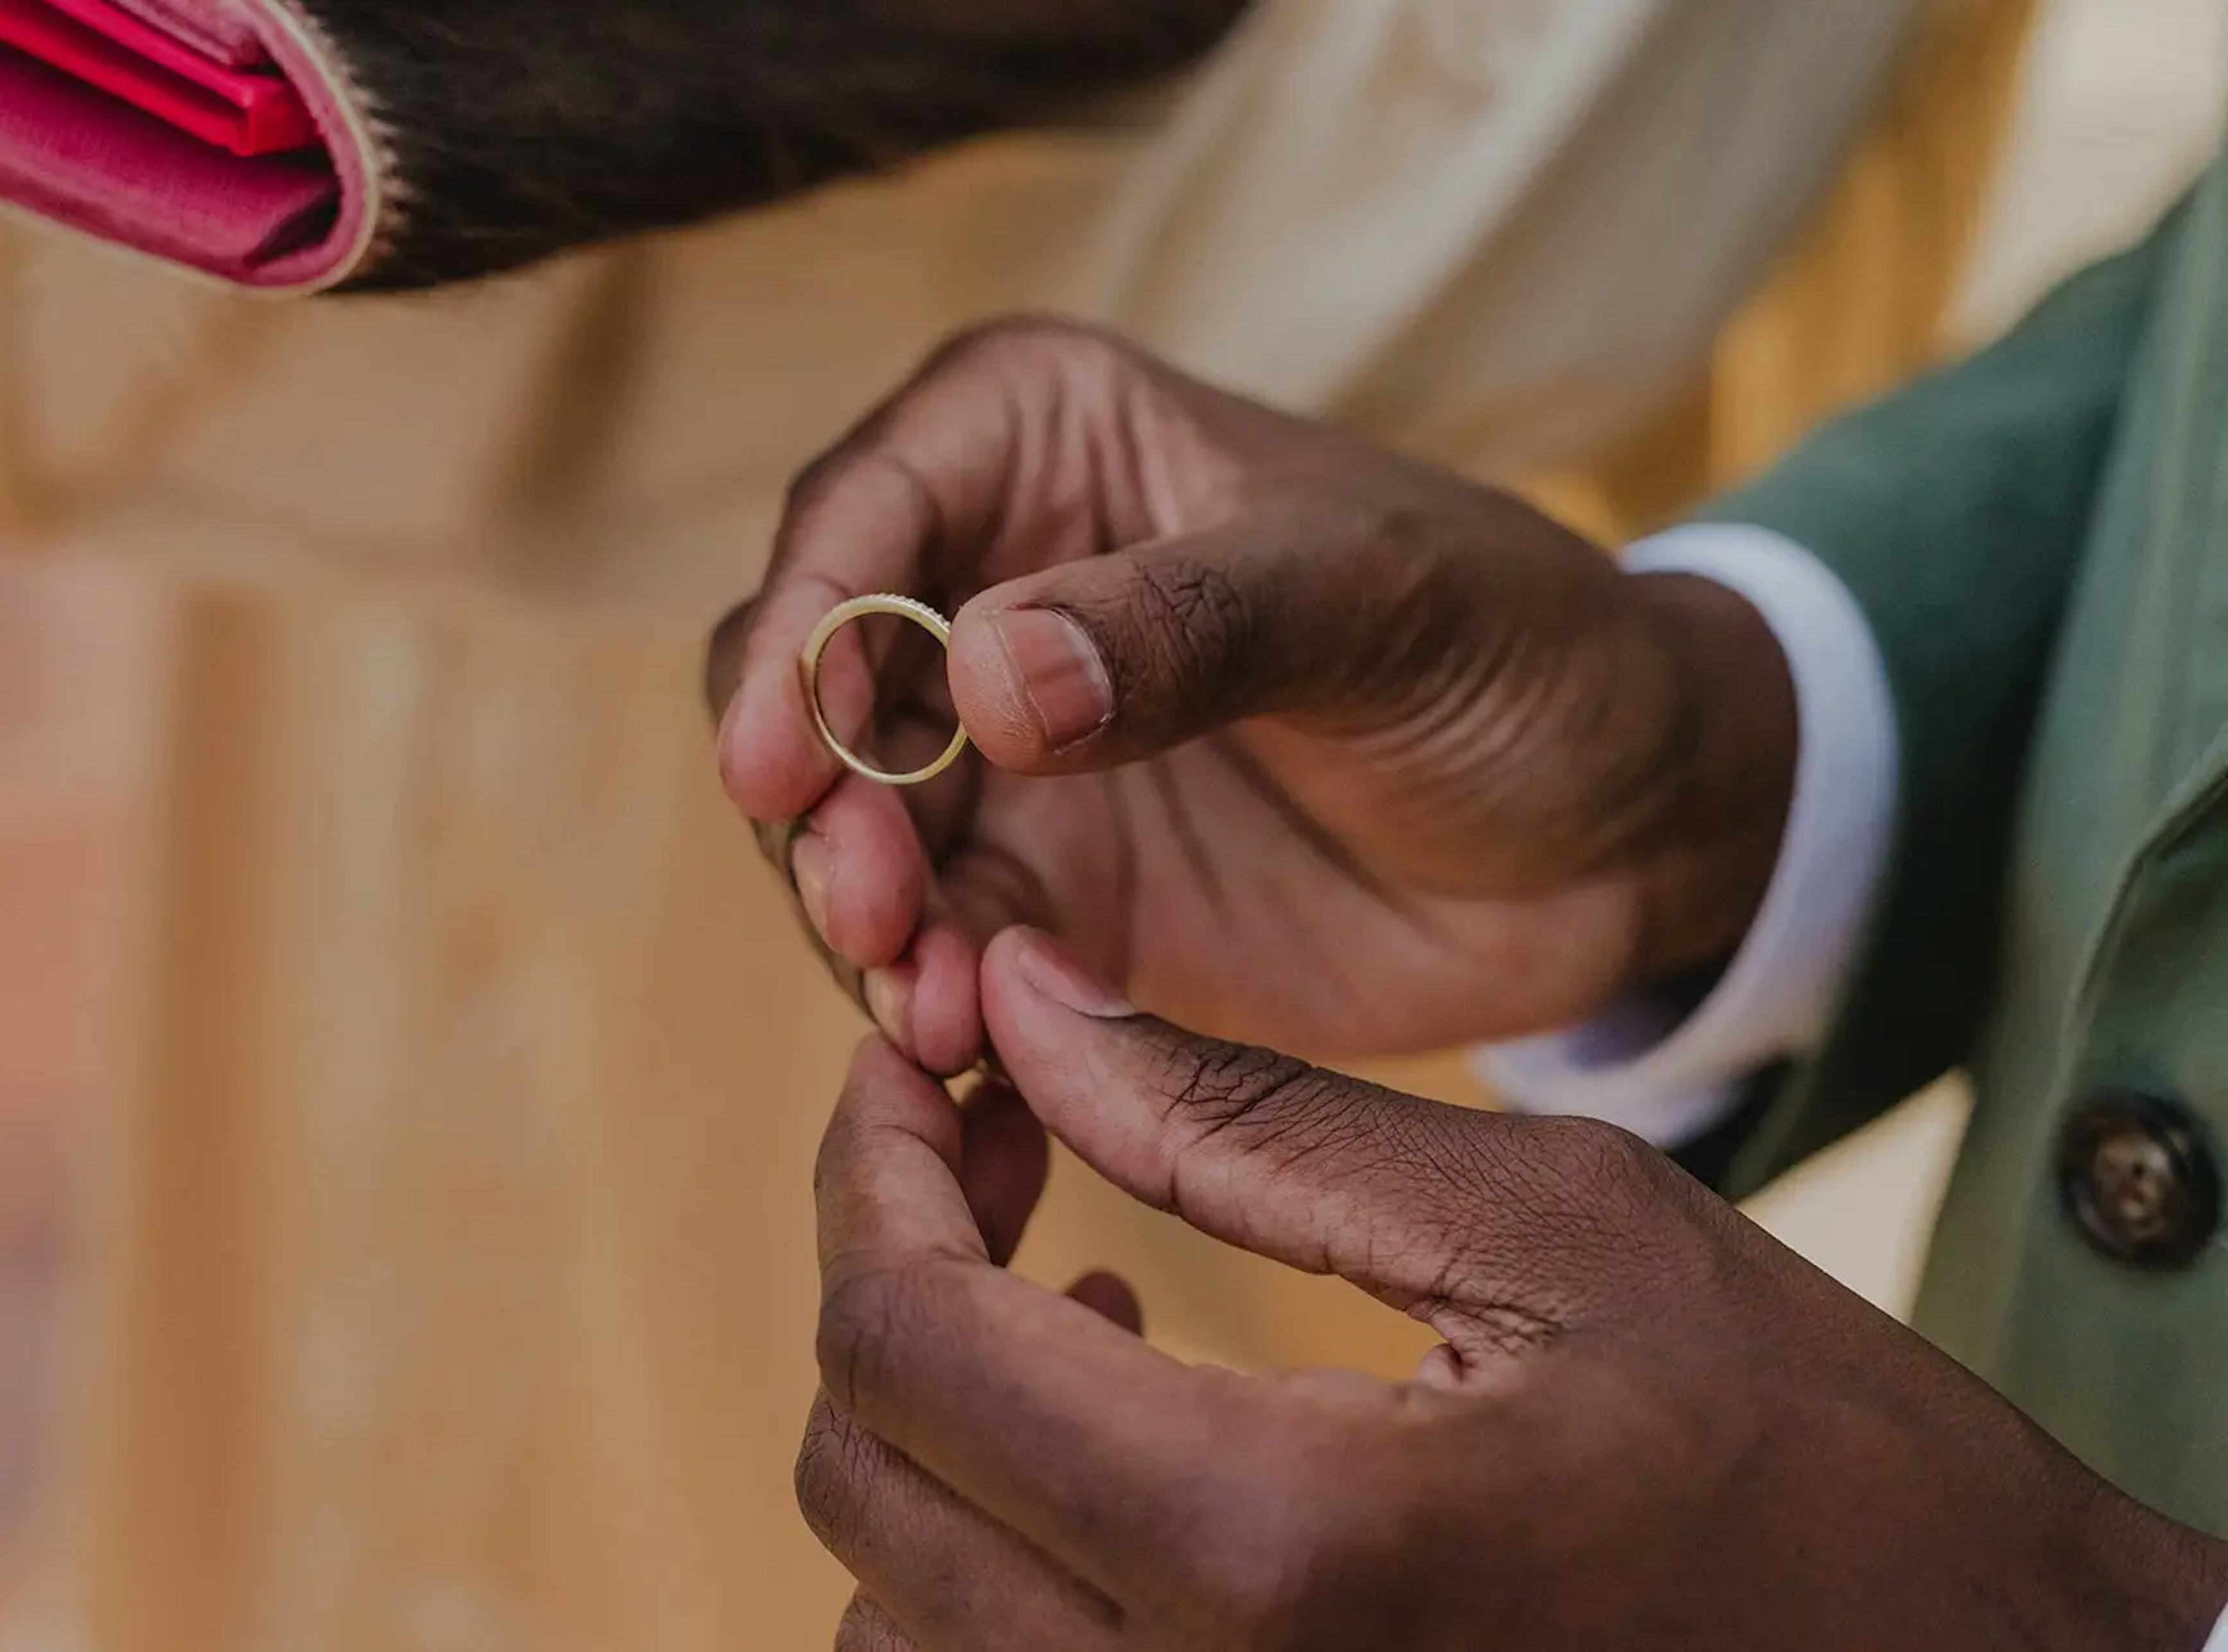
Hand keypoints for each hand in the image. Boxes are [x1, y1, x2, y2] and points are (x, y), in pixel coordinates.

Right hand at [710, 319, 1797, 1073]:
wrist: (1621, 832)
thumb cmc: (1522, 652)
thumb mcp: (1379, 601)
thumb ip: (1187, 625)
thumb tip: (986, 674)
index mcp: (1048, 442)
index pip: (859, 516)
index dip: (799, 637)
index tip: (785, 765)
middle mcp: (991, 583)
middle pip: (811, 682)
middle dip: (813, 798)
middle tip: (873, 909)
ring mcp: (1007, 749)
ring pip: (845, 824)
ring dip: (857, 912)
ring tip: (922, 996)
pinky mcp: (1043, 890)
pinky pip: (929, 938)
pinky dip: (923, 988)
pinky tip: (955, 1039)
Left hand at [797, 929, 2227, 1649]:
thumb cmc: (1805, 1458)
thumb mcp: (1549, 1223)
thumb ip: (1243, 1118)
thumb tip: (1019, 998)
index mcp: (1277, 1544)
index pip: (903, 1344)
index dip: (867, 1170)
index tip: (911, 1067)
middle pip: (866, 1482)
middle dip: (886, 1274)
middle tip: (989, 1145)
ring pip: (894, 1614)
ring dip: (933, 1429)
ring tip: (1066, 1294)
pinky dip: (986, 1564)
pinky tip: (1114, 1450)